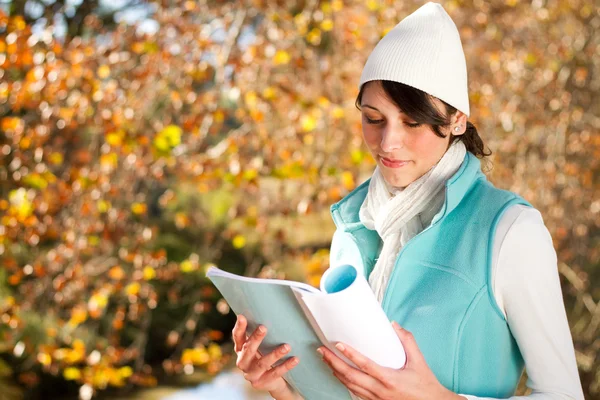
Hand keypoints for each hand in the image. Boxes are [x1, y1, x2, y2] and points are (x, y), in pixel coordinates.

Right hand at [232, 314, 299, 398]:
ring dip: (275, 354)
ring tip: (287, 346)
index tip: (242, 316)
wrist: (272, 381)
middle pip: (247, 350)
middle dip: (255, 339)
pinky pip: (275, 373)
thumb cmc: (265, 357)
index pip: (237, 337)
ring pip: (262, 363)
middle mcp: (243, 362)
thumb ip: (260, 334)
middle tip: (264, 327)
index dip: (239, 327)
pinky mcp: (262, 383)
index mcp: (240, 350)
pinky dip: (286, 366)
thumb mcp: (260, 346)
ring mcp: (251, 374)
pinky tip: (295, 359)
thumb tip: (269, 311)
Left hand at [318, 321, 465, 399]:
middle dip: (333, 363)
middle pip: (350, 376)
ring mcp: (375, 399)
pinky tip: (338, 375)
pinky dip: (344, 383)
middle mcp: (379, 391)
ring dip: (335, 372)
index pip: (365, 365)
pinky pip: (355, 393)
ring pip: (349, 386)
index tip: (338, 344)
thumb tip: (393, 325)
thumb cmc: (425, 385)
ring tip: (326, 360)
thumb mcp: (419, 361)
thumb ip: (407, 341)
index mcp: (389, 379)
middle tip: (322, 351)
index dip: (350, 354)